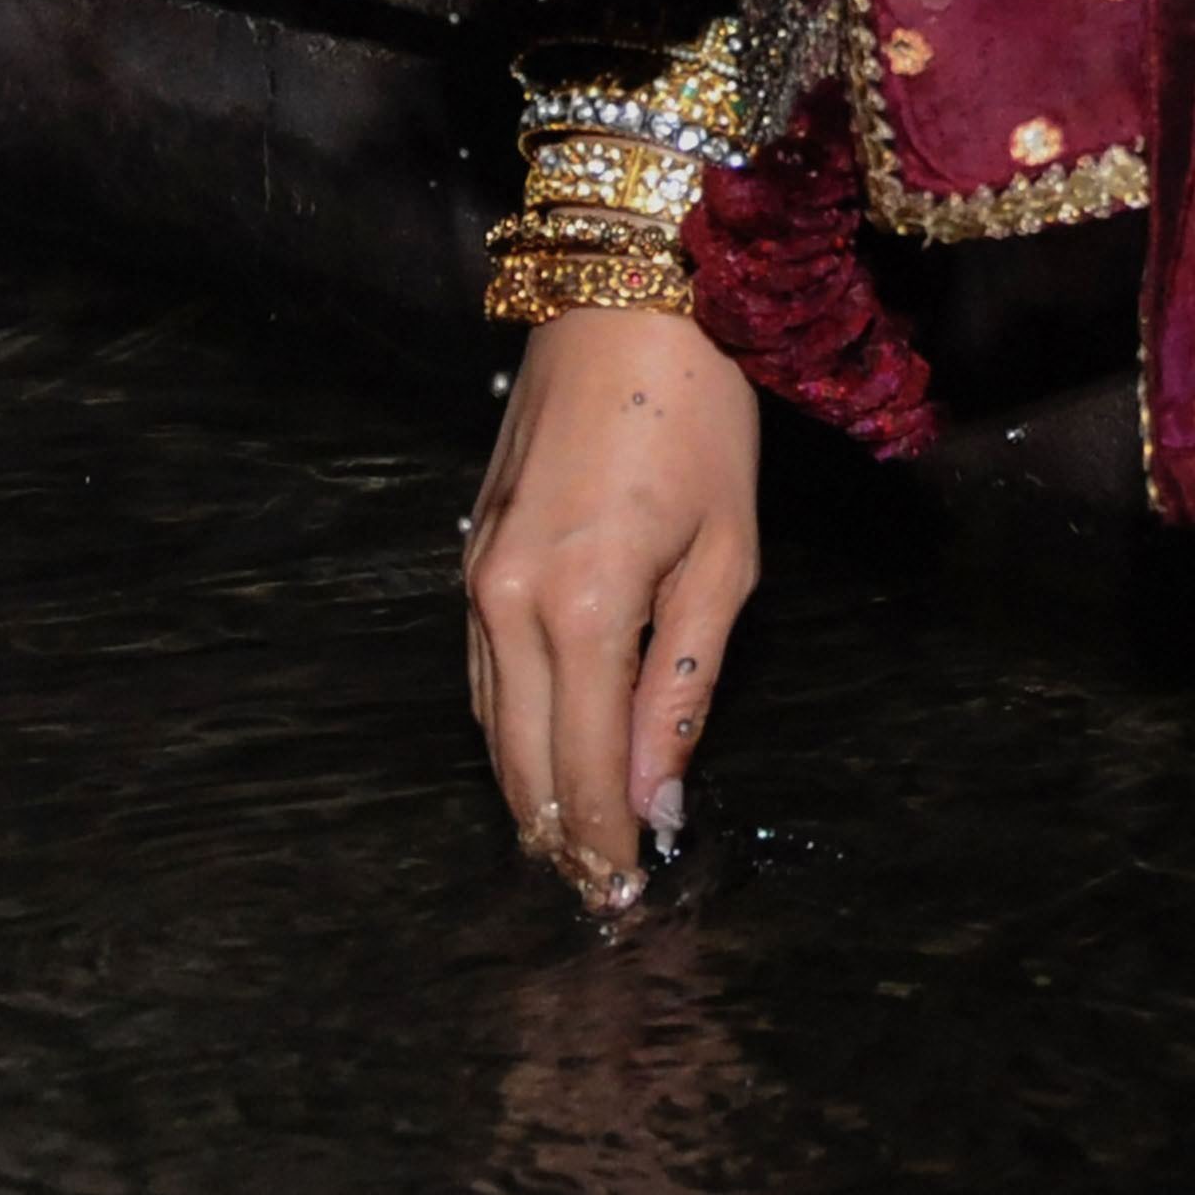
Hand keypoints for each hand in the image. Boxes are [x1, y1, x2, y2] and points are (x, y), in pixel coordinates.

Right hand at [465, 307, 762, 906]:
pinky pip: (479, 671)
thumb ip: (684, 686)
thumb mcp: (724, 556)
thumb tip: (658, 797)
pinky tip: (539, 756)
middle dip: (560, 838)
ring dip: (527, 792)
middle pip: (521, 762)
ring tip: (573, 848)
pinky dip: (506, 729)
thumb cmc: (698, 415)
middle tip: (599, 898)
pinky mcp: (470, 551)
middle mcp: (509, 602)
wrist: (628, 296)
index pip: (583, 768)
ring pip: (488, 724)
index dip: (607, 843)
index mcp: (582, 607)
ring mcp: (477, 576)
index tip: (630, 899)